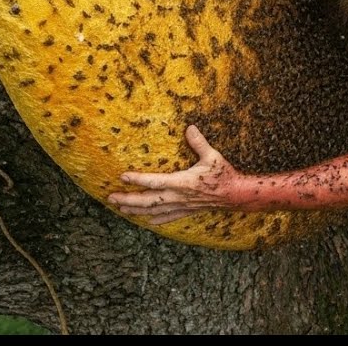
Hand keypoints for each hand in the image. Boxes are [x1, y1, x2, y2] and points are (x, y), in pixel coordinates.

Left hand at [108, 124, 238, 223]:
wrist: (235, 195)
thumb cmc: (223, 174)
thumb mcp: (212, 156)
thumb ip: (199, 142)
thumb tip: (190, 128)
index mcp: (182, 182)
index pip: (154, 182)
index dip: (137, 180)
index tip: (122, 176)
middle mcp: (178, 197)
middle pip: (148, 201)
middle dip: (128, 199)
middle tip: (112, 198)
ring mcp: (181, 206)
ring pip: (153, 211)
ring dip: (135, 210)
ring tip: (121, 208)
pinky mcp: (186, 211)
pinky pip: (167, 218)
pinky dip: (155, 219)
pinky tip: (146, 220)